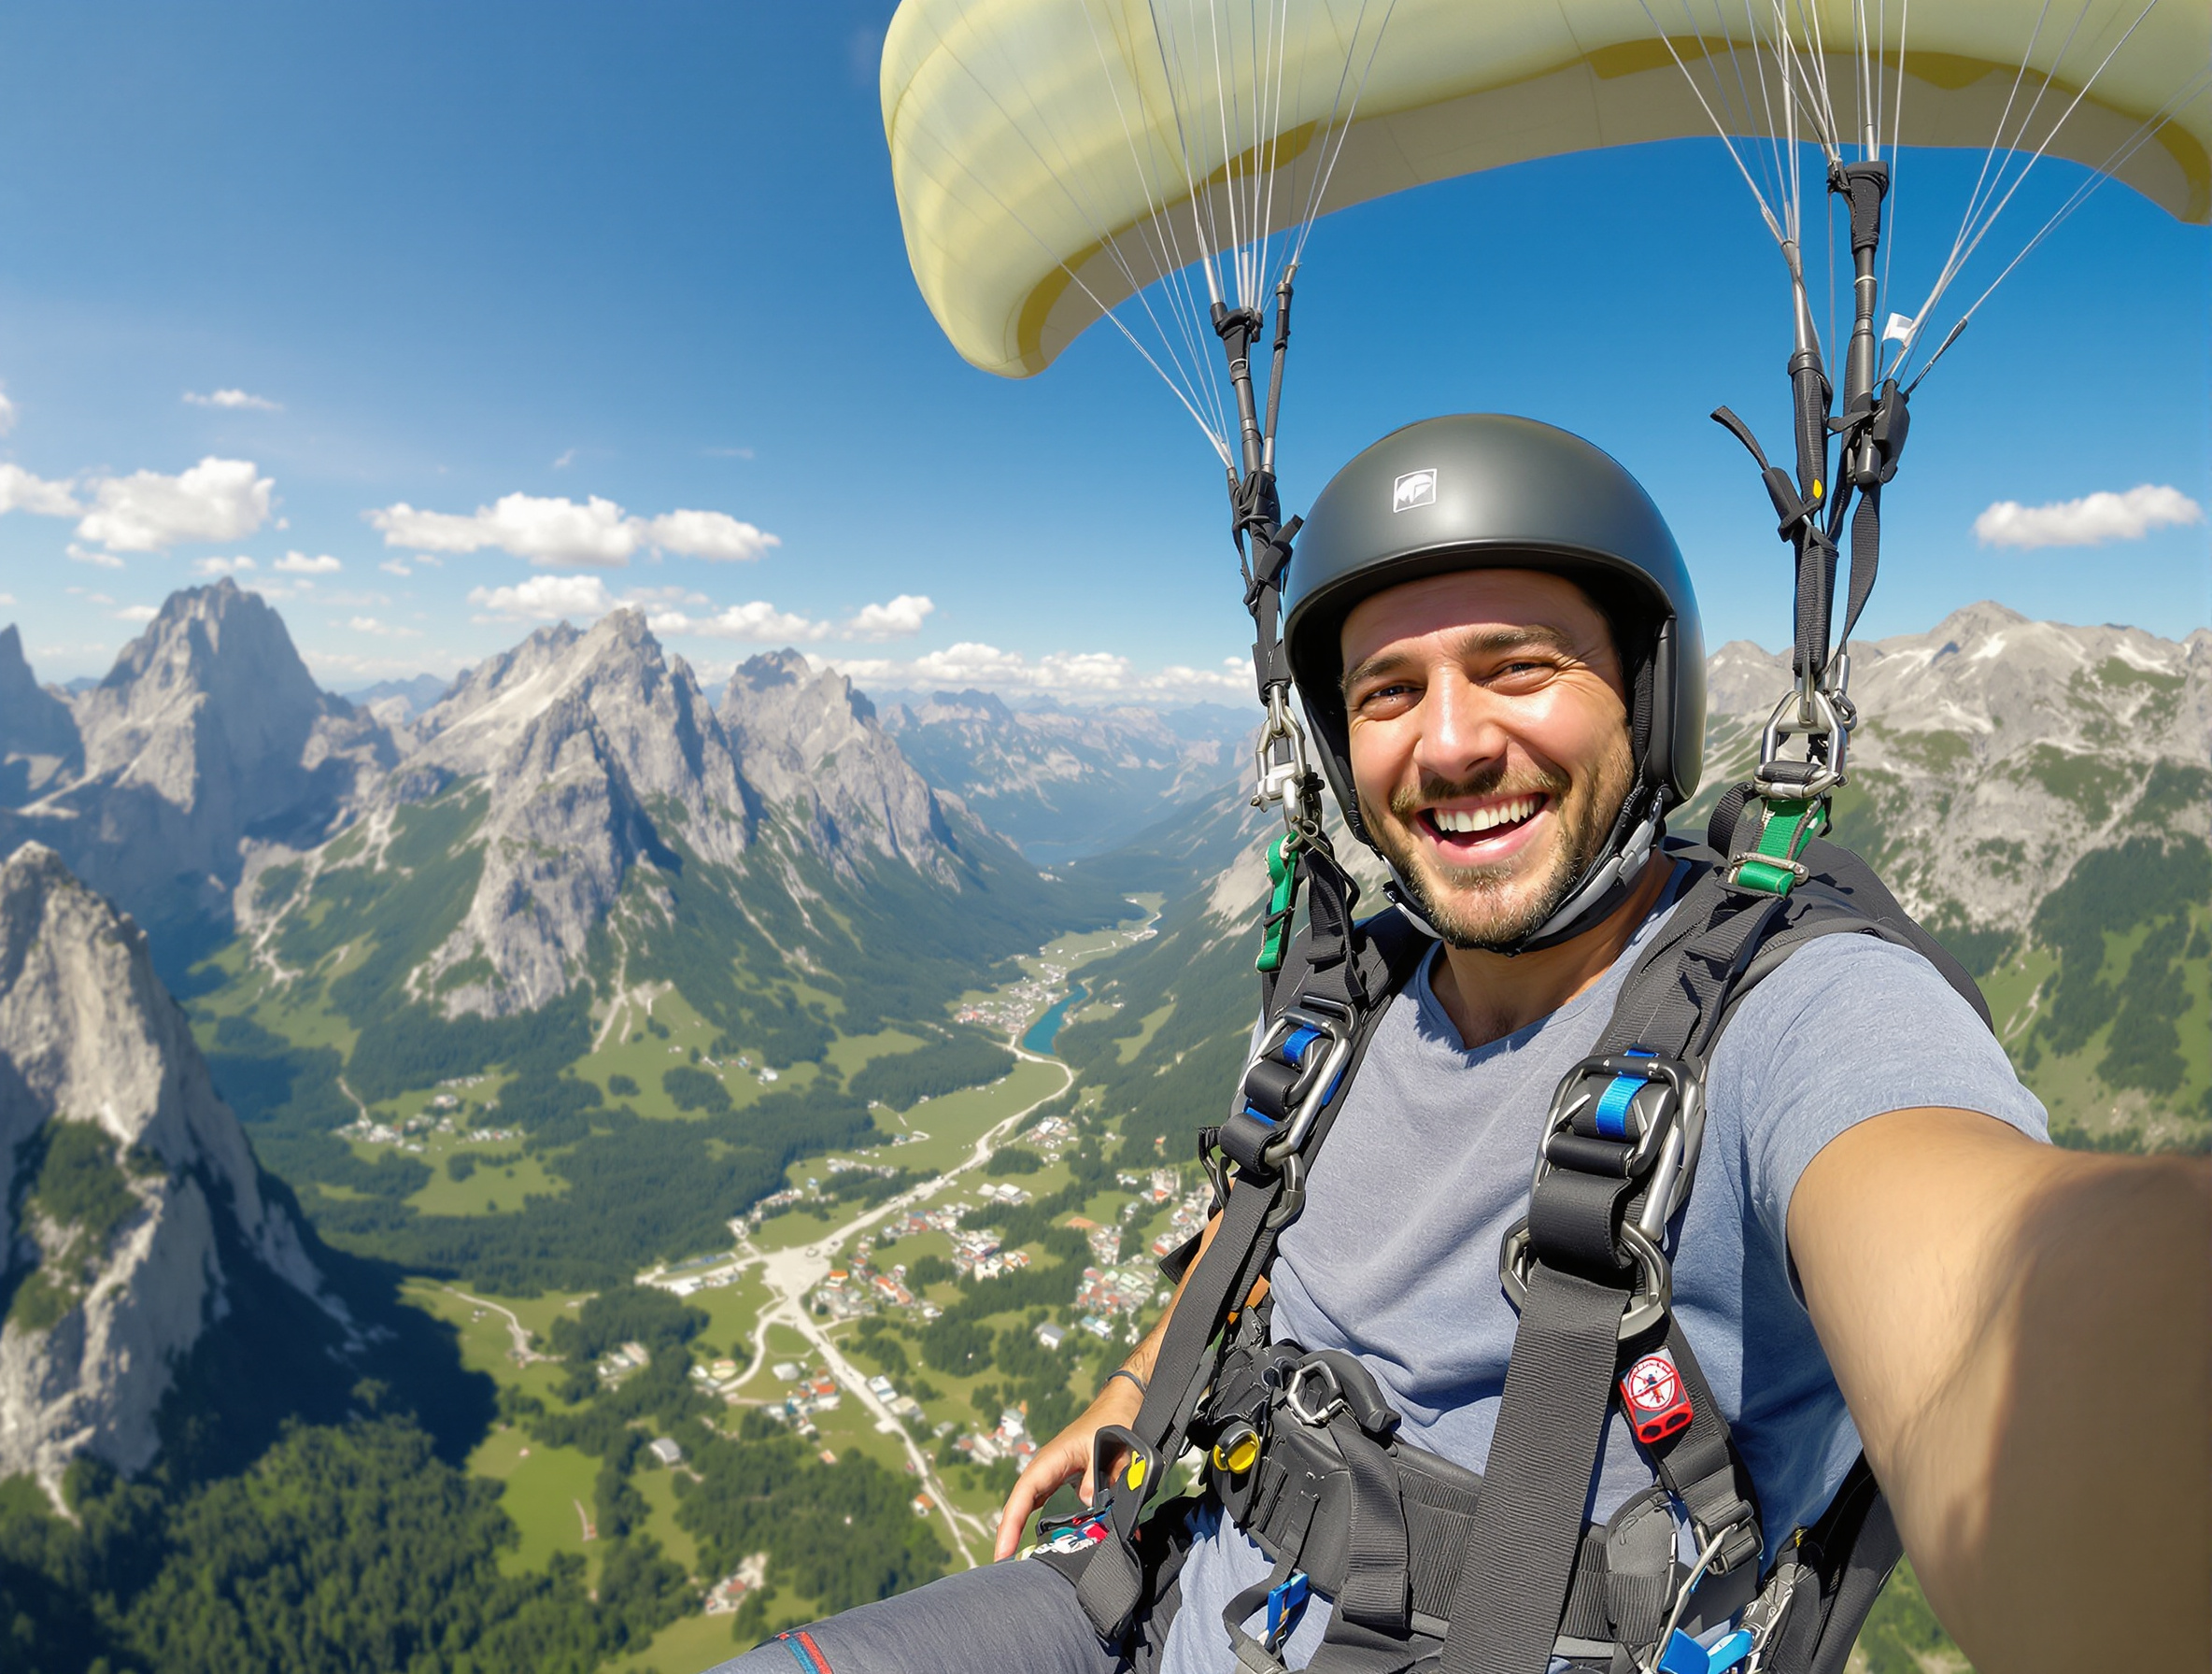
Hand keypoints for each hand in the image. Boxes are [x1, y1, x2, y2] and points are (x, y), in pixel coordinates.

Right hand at [991, 1375, 1143, 1559]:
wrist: (1123, 1405)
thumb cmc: (1112, 1421)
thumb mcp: (1106, 1448)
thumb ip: (1095, 1478)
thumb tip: (1086, 1506)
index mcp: (1051, 1460)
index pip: (1024, 1495)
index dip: (1011, 1524)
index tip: (1002, 1551)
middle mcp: (1048, 1470)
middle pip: (1023, 1505)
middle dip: (1011, 1534)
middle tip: (1006, 1568)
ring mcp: (1056, 1476)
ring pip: (1035, 1508)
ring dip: (1027, 1532)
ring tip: (1023, 1563)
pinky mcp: (1068, 1481)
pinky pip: (1053, 1506)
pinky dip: (1050, 1524)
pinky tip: (1054, 1544)